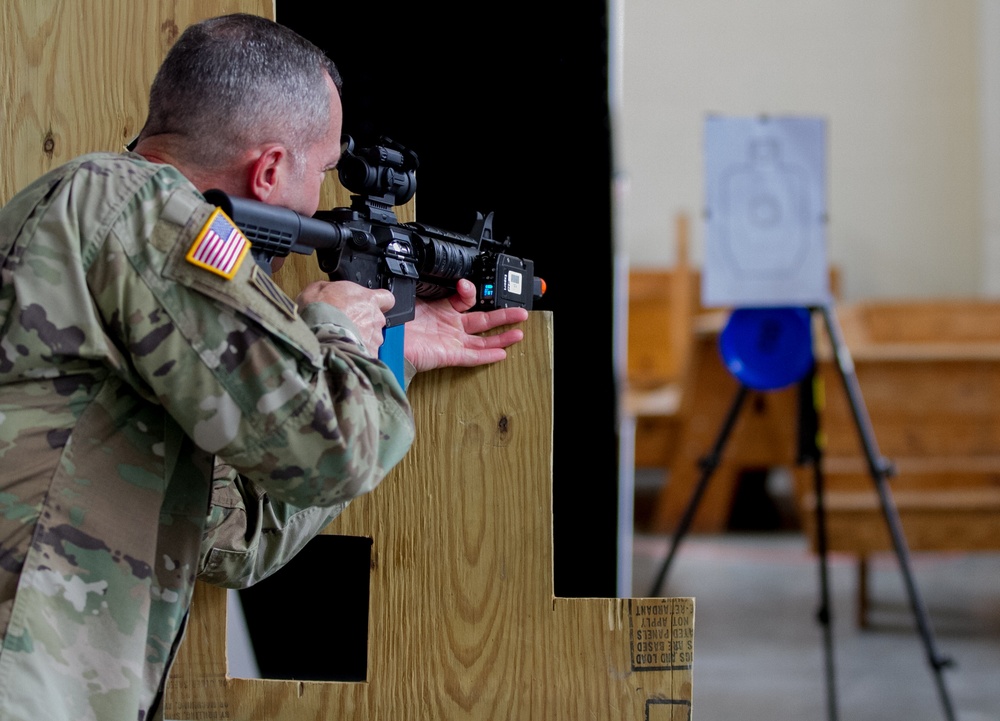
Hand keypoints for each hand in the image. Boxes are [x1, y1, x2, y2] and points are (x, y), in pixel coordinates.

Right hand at [297, 280, 394, 354]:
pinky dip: (359, 353)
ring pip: (373, 338)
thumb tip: (327, 291)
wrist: (319, 335)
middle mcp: (375, 318)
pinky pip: (367, 353)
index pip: (387, 298)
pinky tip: (345, 352)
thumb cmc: (320, 312)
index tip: (370, 305)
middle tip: (347, 325)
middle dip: (365, 323)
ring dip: (361, 339)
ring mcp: (374, 337)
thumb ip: (331, 289)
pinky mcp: (370, 353)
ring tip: (343, 340)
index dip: (380, 302)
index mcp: (368, 299)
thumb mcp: (318, 289)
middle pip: (377, 320)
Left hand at [404, 278, 528, 372]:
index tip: (465, 285)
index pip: (466, 299)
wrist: (384, 339)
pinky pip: (472, 356)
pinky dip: (487, 355)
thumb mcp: (411, 296)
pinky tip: (502, 353)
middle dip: (504, 316)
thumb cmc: (394, 320)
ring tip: (519, 332)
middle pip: (483, 321)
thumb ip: (425, 284)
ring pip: (483, 340)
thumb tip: (433, 273)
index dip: (470, 291)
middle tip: (520, 312)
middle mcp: (449, 325)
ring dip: (502, 336)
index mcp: (441, 309)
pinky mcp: (449, 355)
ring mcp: (451, 341)